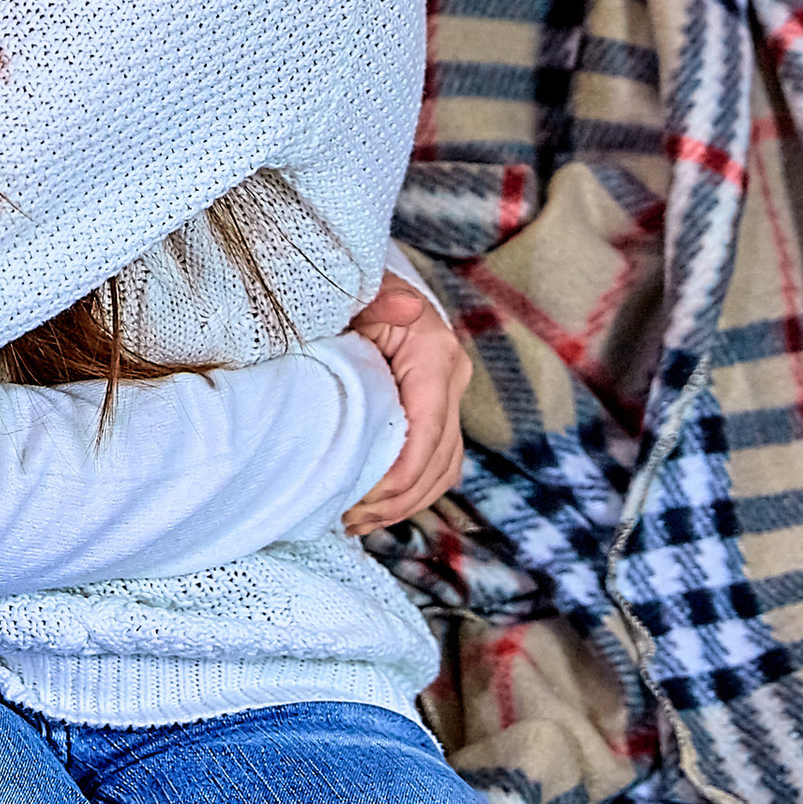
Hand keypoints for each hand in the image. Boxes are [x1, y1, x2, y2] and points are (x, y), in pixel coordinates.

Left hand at [341, 274, 469, 532]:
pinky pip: (437, 460)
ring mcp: (449, 393)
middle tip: (350, 521)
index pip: (428, 431)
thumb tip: (406, 307)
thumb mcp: (357, 295)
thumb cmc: (351, 289)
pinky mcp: (437, 407)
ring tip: (357, 524)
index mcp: (435, 351)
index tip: (360, 501)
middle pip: (439, 458)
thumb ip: (377, 304)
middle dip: (398, 499)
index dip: (399, 476)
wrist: (362, 279)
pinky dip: (412, 491)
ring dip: (406, 503)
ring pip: (444, 468)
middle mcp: (452, 375)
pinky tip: (375, 509)